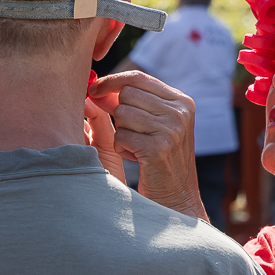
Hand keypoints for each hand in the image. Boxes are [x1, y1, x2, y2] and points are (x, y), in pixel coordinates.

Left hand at [88, 70, 206, 220]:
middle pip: (127, 95)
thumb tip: (96, 87)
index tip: (93, 89)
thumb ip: (129, 104)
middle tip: (131, 133)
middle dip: (119, 114)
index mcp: (181, 102)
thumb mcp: (152, 126)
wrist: (177, 197)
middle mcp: (180, 112)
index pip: (138, 78)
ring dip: (121, 133)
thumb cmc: (159, 160)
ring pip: (122, 114)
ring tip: (137, 148)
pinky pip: (121, 136)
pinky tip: (137, 159)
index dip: (111, 81)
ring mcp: (171, 129)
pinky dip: (121, 148)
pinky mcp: (158, 148)